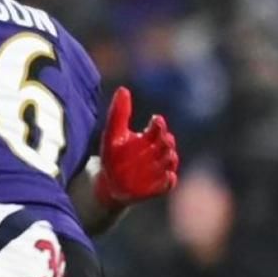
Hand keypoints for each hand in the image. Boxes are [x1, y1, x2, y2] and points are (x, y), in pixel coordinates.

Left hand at [93, 86, 178, 208]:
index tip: (156, 120)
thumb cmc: (112, 156)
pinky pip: (168, 184)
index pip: (159, 128)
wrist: (107, 183)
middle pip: (168, 144)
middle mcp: (156, 153)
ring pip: (171, 161)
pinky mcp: (156, 187)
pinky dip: (169, 181)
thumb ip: (119, 113)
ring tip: (167, 154)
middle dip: (167, 140)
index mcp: (148, 138)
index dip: (159, 124)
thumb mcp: (112, 133)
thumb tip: (123, 89)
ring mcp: (158, 170)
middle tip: (163, 138)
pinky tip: (167, 176)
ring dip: (170, 158)